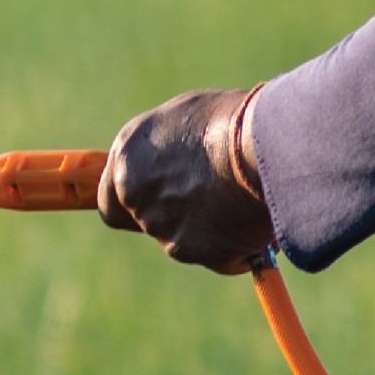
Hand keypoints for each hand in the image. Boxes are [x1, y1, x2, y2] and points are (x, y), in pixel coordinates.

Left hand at [98, 85, 273, 271]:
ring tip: (244, 198)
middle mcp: (135, 196)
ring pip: (186, 240)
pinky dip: (237, 246)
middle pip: (148, 223)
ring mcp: (163, 228)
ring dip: (209, 229)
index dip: (133, 205)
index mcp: (128, 157)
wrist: (262, 147)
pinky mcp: (196, 252)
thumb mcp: (186, 119)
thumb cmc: (231, 121)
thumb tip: (176, 159)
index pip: (111, 199)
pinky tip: (257, 218)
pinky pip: (220, 256)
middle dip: (175, 218)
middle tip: (208, 204)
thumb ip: (168, 148)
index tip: (154, 204)